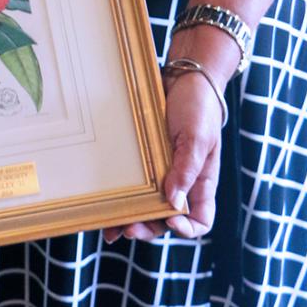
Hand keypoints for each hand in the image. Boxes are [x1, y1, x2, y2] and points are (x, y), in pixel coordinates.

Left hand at [102, 66, 221, 244]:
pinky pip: (133, 184)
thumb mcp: (197, 137)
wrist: (183, 76)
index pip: (200, 220)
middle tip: (129, 229)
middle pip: (166, 218)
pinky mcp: (144, 159)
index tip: (170, 220)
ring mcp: (161, 171)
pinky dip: (121, 197)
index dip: (187, 228)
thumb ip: (186, 169)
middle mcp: (181, 182)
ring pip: (147, 205)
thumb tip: (174, 204)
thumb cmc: (198, 107)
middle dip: (148, 227)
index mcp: (201, 182)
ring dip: (130, 219)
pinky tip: (105, 207)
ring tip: (110, 229)